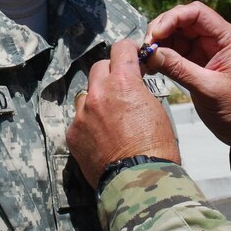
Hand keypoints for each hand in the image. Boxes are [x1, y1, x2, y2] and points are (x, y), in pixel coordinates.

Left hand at [67, 40, 180, 186]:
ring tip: (111, 117)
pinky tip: (102, 137)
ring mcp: (82, 114)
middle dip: (111, 73)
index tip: (131, 55)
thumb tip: (133, 85)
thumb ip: (139, 90)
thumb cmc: (157, 148)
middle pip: (99, 68)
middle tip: (122, 86)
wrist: (140, 180)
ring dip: (97, 99)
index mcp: (123, 83)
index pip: (120, 49)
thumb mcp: (156, 109)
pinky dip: (89, 123)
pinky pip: (79, 119)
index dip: (128, 50)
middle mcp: (98, 94)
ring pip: (86, 94)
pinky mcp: (73, 134)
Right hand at [144, 2, 230, 146]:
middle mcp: (215, 39)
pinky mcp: (196, 62)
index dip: (173, 18)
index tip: (156, 34)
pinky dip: (162, 54)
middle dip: (162, 29)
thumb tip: (152, 54)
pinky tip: (152, 65)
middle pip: (183, 20)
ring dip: (159, 42)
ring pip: (176, 34)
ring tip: (147, 58)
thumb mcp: (208, 89)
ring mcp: (205, 49)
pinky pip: (175, 50)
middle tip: (146, 47)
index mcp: (227, 38)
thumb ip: (180, 69)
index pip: (196, 13)